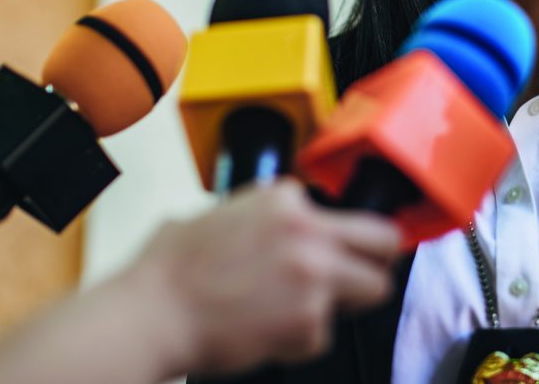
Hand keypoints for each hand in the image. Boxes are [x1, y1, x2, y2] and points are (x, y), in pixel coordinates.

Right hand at [123, 179, 400, 376]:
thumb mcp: (223, 211)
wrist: (152, 315)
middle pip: (386, 243)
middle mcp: (310, 234)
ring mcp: (315, 279)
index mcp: (288, 201)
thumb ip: (269, 211)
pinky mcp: (310, 323)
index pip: (350, 211)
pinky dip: (301, 337)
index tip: (346, 246)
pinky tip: (267, 327)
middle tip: (365, 273)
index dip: (347, 236)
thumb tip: (294, 214)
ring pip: (372, 291)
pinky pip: (325, 332)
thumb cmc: (173, 270)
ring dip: (344, 301)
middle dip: (378, 260)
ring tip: (299, 307)